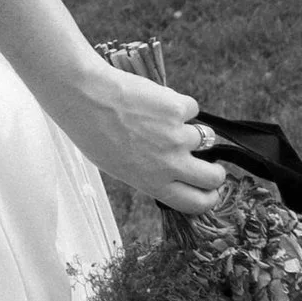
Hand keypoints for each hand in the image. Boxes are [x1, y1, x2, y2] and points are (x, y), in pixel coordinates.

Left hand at [54, 63, 227, 214]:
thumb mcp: (118, 166)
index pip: (195, 203)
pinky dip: (178, 104)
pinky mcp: (178, 110)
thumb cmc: (93, 132)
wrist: (85, 97)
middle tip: (209, 161)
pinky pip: (191, 108)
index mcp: (152, 183)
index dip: (209, 198)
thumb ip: (148, 173)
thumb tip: (170, 172)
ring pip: (206, 138)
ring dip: (192, 130)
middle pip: (214, 177)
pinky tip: (153, 101)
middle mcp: (169, 164)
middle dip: (216, 171)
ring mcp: (177, 136)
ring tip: (162, 120)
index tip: (212, 191)